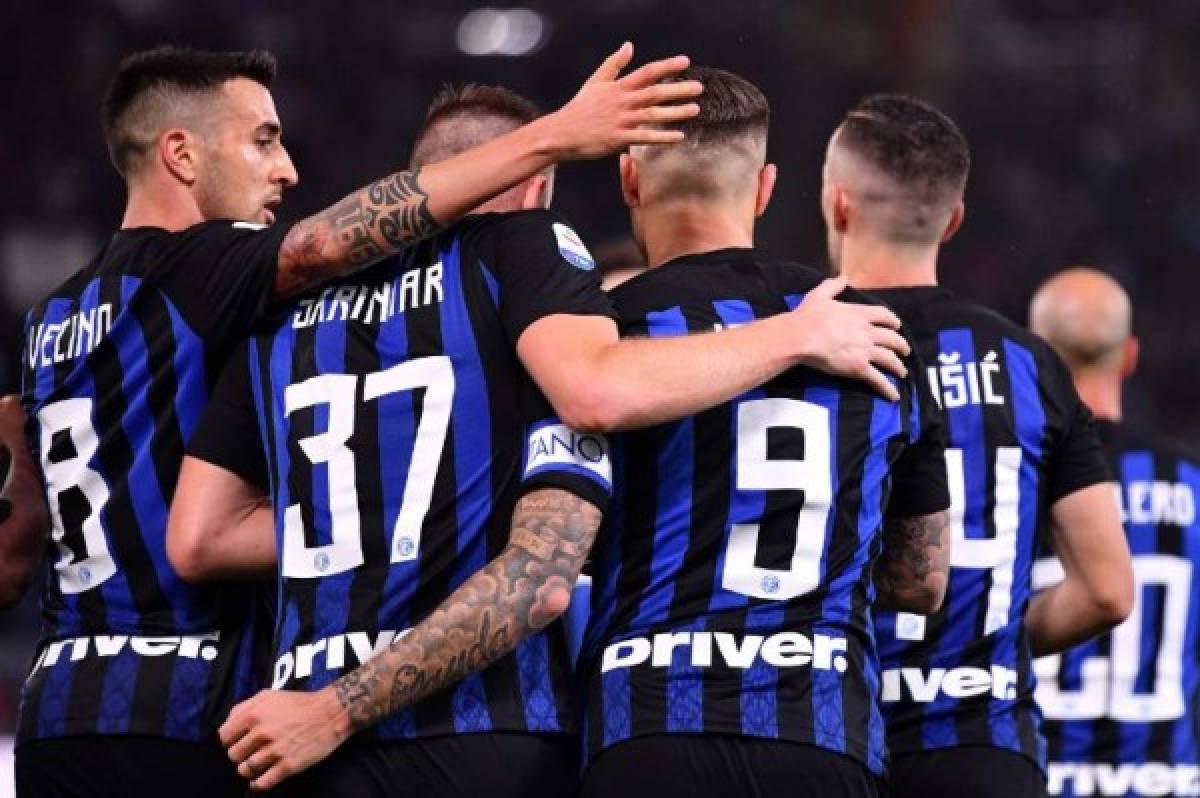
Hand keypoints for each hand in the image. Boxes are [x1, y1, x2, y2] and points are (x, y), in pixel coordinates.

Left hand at [218, 687, 351, 790]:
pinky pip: (262, 783)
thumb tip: (228, 723)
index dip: (231, 740)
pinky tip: (262, 778)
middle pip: (233, 755)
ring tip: (259, 764)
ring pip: (245, 770)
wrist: (331, 713)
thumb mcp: (268, 696)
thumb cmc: (299, 703)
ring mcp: (274, 751)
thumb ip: (243, 707)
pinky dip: (257, 784)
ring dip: (250, 769)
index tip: (240, 741)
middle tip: (252, 751)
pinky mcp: (287, 766)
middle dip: (241, 755)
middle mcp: (261, 733)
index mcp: (253, 714)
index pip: (224, 737)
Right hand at [539, 42, 701, 159]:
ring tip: (695, 110)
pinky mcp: (617, 139)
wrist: (562, 133)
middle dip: (678, 89)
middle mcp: (622, 102)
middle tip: (699, 88)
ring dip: (675, 112)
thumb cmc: (580, 108)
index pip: (647, 72)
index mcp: (618, 87)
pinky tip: (679, 136)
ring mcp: (620, 121)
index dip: (667, 66)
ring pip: (653, 115)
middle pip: (655, 93)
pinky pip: (644, 138)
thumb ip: (614, 64)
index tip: (685, 61)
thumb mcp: (595, 82)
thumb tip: (629, 45)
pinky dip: (662, 137)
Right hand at [789, 277, 910, 400]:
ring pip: (890, 359)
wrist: (801, 337)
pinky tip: (894, 396)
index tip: (896, 325)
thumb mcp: (820, 294)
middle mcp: (867, 331)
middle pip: (892, 338)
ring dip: (898, 366)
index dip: (893, 321)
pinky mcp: (859, 367)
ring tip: (902, 372)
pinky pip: (878, 379)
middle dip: (901, 345)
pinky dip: (888, 388)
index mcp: (859, 314)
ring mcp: (865, 350)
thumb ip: (833, 285)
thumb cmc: (808, 317)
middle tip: (905, 351)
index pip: (884, 316)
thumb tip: (844, 277)